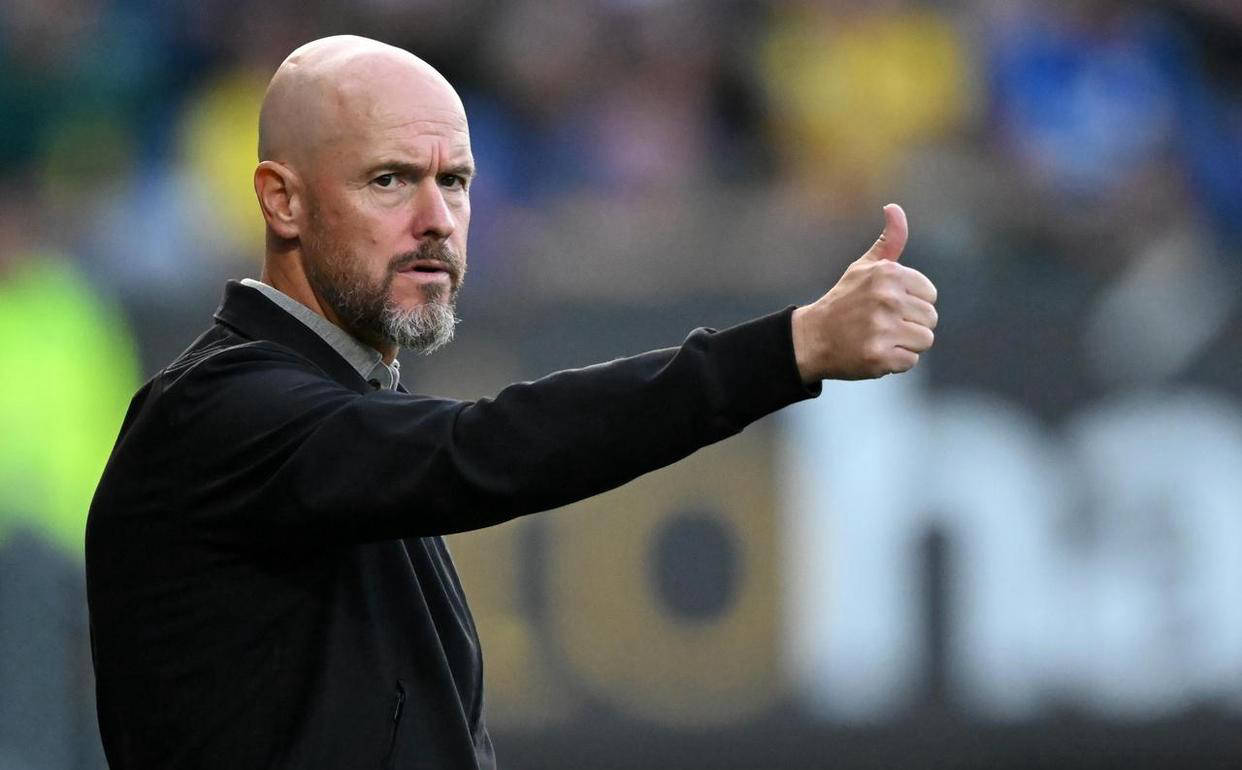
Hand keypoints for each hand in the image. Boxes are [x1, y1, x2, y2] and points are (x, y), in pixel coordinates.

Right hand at [791, 204, 937, 381]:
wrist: (812, 338)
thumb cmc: (844, 301)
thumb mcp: (863, 267)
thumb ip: (889, 241)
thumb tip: (894, 207)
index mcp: (888, 273)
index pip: (930, 295)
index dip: (912, 304)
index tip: (887, 306)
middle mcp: (886, 298)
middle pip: (931, 319)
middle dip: (910, 325)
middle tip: (881, 325)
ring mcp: (882, 328)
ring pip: (924, 341)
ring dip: (905, 344)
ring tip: (879, 338)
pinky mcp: (879, 356)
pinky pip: (910, 362)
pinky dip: (895, 362)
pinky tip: (874, 353)